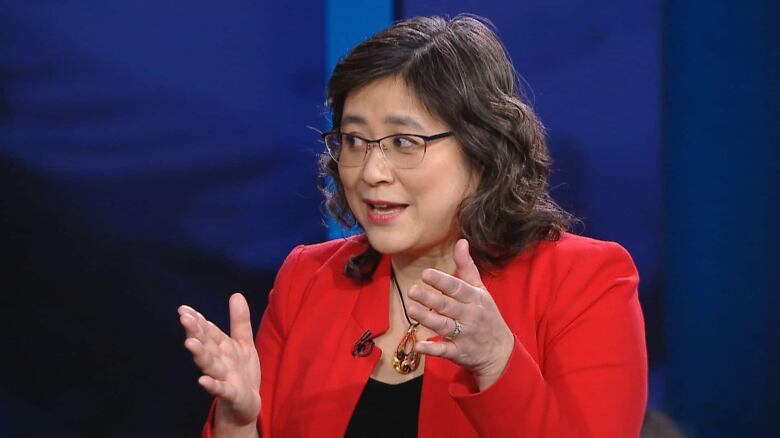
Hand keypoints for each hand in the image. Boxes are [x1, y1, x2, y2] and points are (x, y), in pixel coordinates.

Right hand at [178, 293, 260, 428]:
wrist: (246, 404)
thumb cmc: (241, 372)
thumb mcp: (243, 343)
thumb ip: (239, 320)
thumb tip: (236, 294)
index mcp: (220, 348)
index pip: (207, 332)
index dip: (197, 321)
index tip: (184, 309)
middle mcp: (218, 361)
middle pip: (205, 345)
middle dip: (195, 332)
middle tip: (183, 317)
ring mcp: (223, 378)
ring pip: (209, 365)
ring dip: (199, 354)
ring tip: (189, 343)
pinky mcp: (231, 394)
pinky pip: (221, 390)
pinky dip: (212, 386)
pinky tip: (202, 381)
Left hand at [407, 239, 514, 389]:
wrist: (500, 352)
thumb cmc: (487, 315)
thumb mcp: (480, 290)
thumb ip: (467, 267)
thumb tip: (461, 242)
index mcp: (474, 298)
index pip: (457, 288)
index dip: (441, 281)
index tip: (425, 273)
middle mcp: (470, 316)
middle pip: (448, 306)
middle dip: (430, 298)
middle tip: (412, 290)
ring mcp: (464, 335)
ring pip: (444, 326)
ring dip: (427, 319)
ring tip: (411, 310)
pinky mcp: (459, 352)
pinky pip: (444, 350)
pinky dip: (432, 349)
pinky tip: (418, 345)